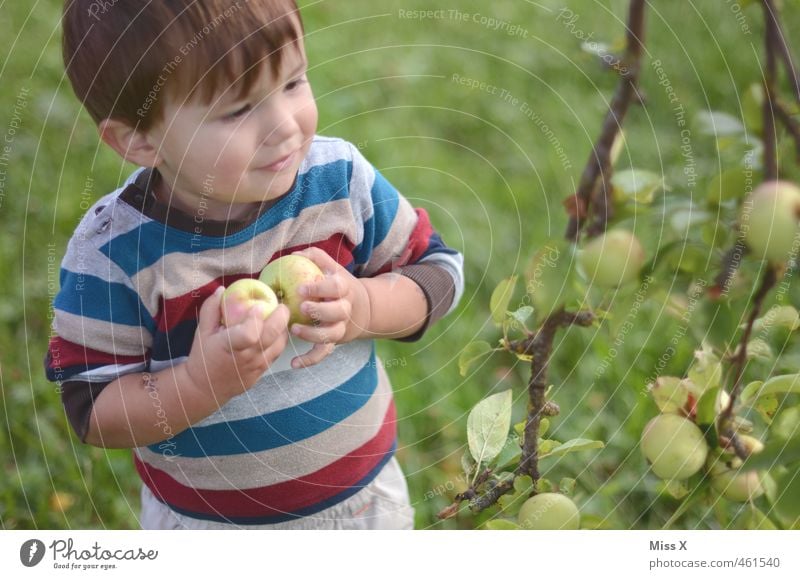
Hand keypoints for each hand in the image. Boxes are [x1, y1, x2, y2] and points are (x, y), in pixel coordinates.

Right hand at [183, 287, 290, 404]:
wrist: (206, 388)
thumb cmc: (204, 357)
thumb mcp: (201, 332)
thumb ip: (211, 309)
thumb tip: (222, 289)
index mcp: (228, 346)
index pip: (249, 334)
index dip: (256, 319)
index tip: (259, 305)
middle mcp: (246, 357)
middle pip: (271, 336)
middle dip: (281, 317)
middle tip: (281, 305)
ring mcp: (257, 366)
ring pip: (279, 345)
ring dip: (283, 329)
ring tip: (280, 316)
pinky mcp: (262, 371)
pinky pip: (277, 353)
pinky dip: (279, 340)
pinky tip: (276, 331)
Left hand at [288, 247, 371, 367]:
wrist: (362, 309)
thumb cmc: (338, 286)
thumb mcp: (333, 269)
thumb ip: (316, 258)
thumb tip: (295, 254)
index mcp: (344, 289)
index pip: (336, 287)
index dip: (320, 289)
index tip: (302, 288)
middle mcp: (345, 309)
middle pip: (338, 312)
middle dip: (320, 311)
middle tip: (302, 307)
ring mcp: (340, 328)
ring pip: (330, 335)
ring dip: (313, 334)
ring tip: (294, 330)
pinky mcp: (333, 342)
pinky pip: (323, 353)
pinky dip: (309, 360)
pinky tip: (293, 364)